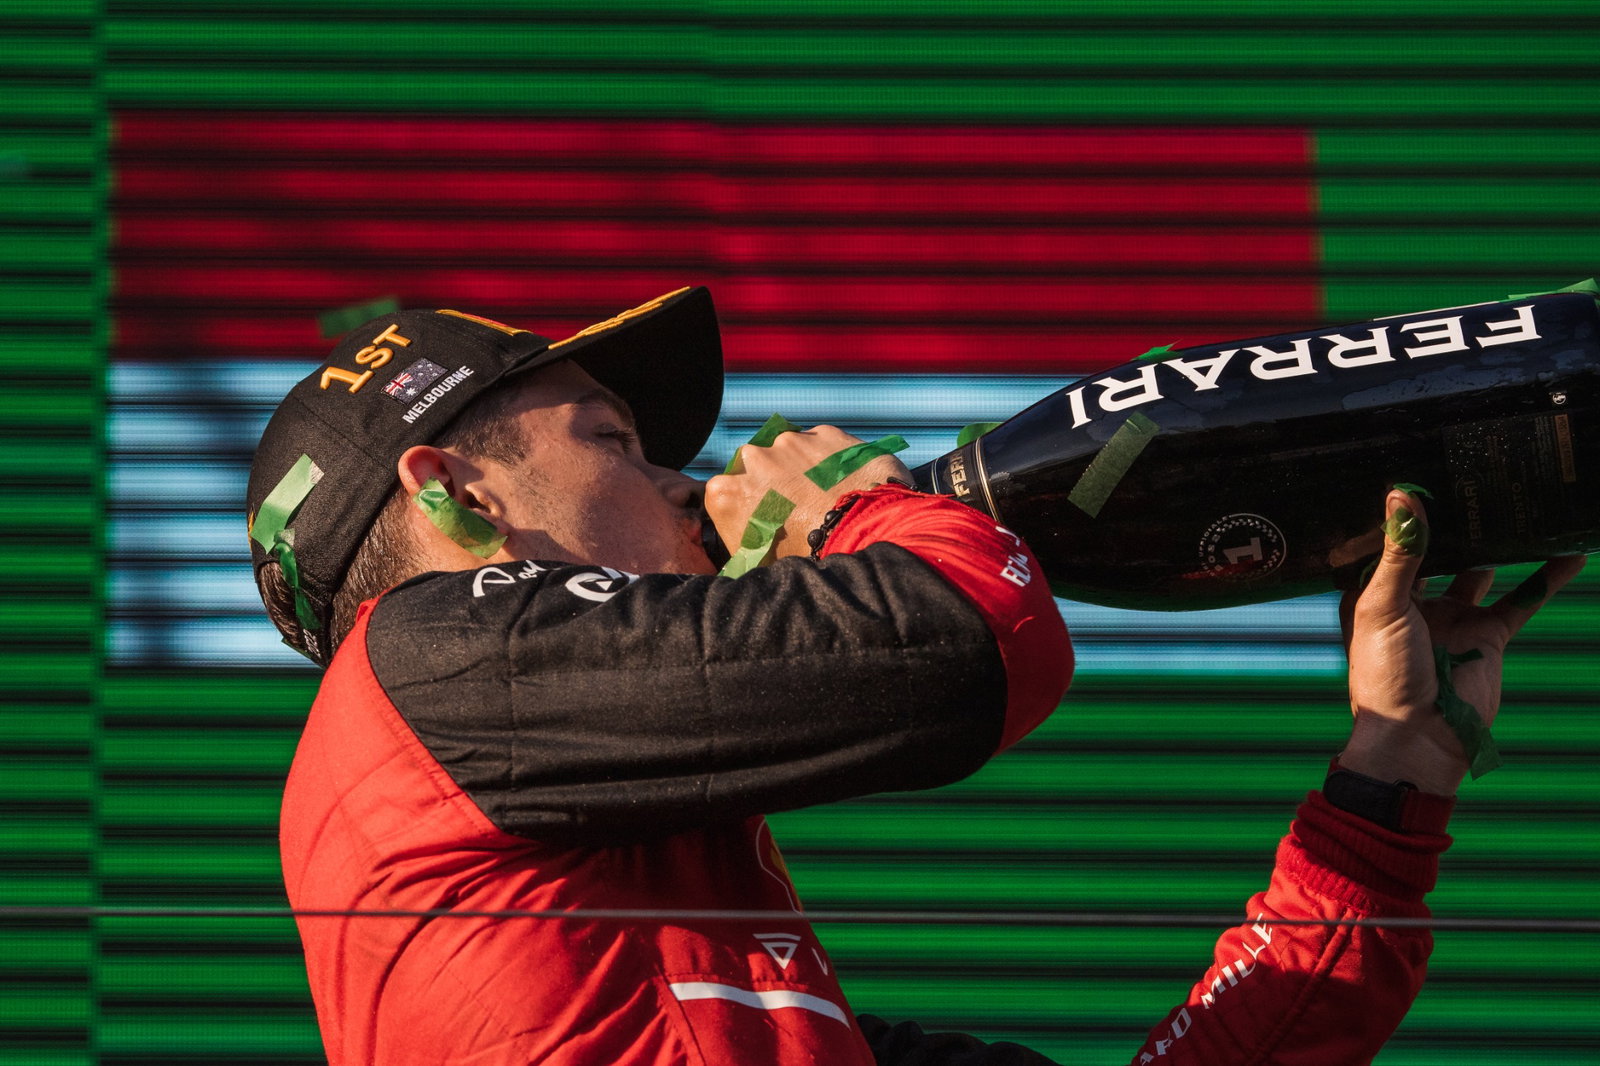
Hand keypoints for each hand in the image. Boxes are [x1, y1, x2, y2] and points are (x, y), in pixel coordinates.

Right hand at [703, 424, 911, 560]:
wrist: (866, 538)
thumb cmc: (808, 559)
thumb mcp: (759, 563)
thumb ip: (741, 542)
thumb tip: (744, 544)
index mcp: (725, 492)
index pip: (724, 495)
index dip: (744, 509)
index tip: (763, 523)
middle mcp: (753, 458)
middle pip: (755, 468)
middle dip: (772, 484)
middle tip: (796, 511)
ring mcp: (792, 442)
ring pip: (790, 452)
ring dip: (800, 469)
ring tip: (824, 498)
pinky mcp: (827, 434)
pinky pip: (823, 445)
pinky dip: (829, 460)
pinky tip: (843, 485)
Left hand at [1338, 488, 1584, 794]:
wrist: (1419, 738)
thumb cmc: (1385, 675)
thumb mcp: (1385, 606)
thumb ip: (1400, 553)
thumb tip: (1402, 496)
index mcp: (1373, 594)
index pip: (1386, 545)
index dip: (1399, 516)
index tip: (1415, 475)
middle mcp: (1413, 602)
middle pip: (1436, 553)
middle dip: (1450, 525)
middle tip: (1469, 481)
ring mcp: (1453, 617)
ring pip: (1480, 571)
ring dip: (1495, 545)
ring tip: (1512, 505)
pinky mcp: (1488, 635)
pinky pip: (1521, 600)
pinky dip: (1544, 578)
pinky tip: (1566, 552)